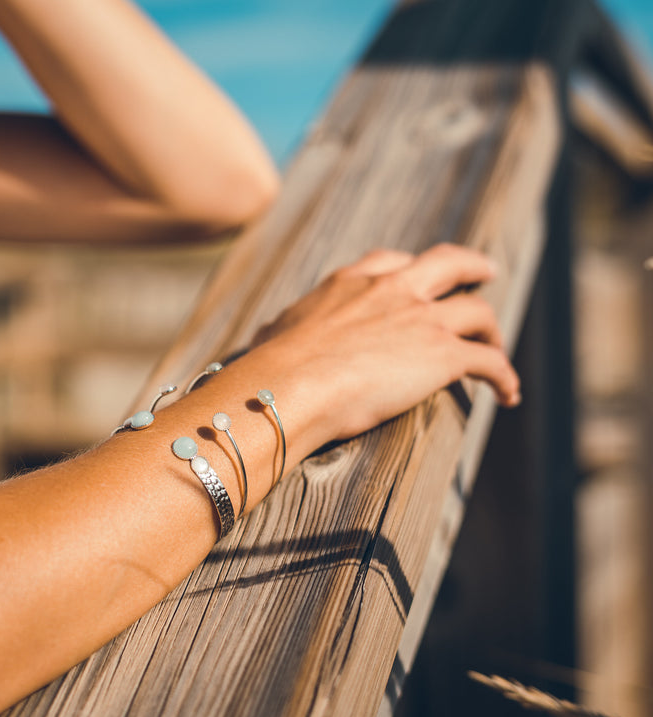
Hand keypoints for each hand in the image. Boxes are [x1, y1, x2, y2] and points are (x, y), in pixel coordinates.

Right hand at [257, 244, 519, 439]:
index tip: (419, 278)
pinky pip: (490, 361)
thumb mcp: (278, 330)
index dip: (413, 268)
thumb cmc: (274, 365)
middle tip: (486, 273)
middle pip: (449, 263)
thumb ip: (285, 326)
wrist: (290, 384)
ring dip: (492, 330)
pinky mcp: (441, 355)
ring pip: (477, 312)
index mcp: (354, 281)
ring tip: (497, 345)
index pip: (393, 261)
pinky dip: (505, 376)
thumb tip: (268, 334)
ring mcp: (421, 319)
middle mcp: (393, 290)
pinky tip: (509, 394)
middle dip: (472, 267)